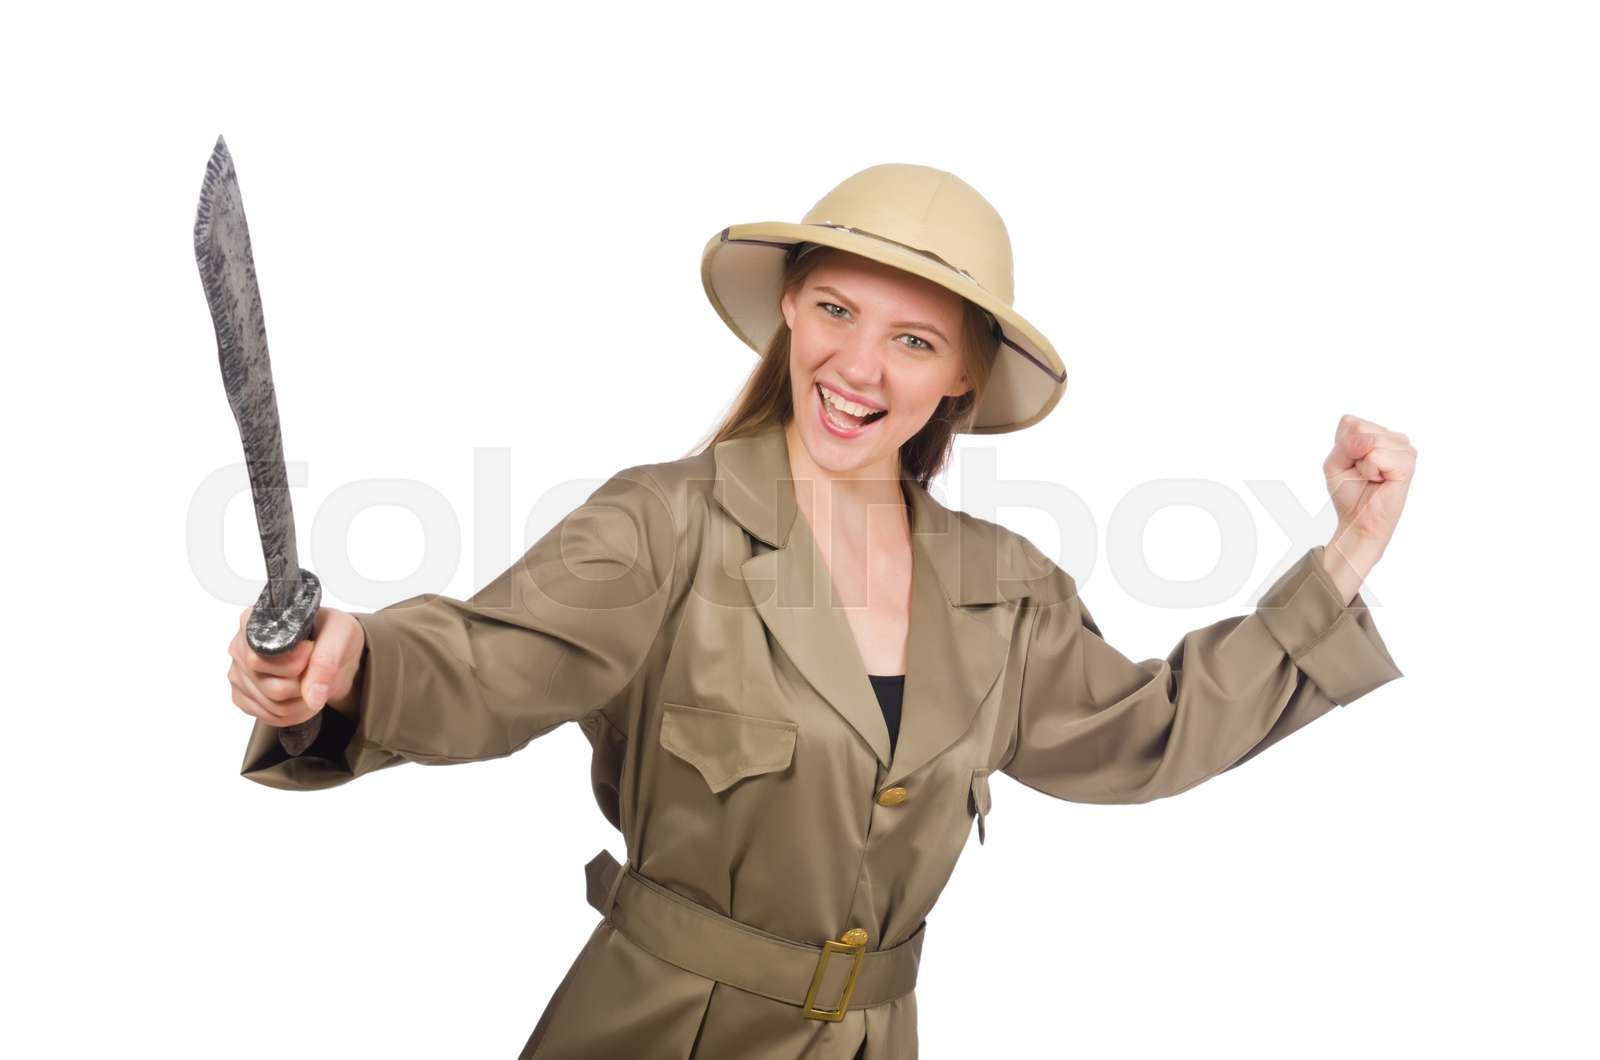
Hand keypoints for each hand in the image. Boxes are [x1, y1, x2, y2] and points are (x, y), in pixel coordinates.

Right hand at [227, 607, 365, 727]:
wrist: (335, 654)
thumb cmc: (332, 635)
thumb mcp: (341, 633)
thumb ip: (326, 660)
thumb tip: (312, 696)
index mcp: (255, 621)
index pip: (259, 657)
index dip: (291, 664)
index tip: (310, 654)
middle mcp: (241, 647)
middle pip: (268, 685)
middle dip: (302, 684)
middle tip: (316, 670)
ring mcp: (239, 674)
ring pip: (271, 706)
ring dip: (303, 701)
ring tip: (313, 683)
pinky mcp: (244, 697)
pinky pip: (268, 717)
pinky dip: (294, 713)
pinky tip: (302, 696)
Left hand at [1320, 414, 1416, 599]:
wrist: (1358, 520)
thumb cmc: (1348, 492)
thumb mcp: (1334, 463)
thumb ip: (1345, 444)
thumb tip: (1370, 441)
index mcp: (1376, 433)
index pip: (1350, 422)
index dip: (1342, 447)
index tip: (1350, 465)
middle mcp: (1392, 437)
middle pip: (1360, 428)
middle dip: (1351, 455)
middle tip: (1362, 474)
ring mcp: (1403, 449)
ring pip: (1370, 441)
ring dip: (1362, 465)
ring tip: (1372, 478)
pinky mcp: (1407, 463)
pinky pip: (1377, 455)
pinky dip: (1371, 470)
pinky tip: (1379, 480)